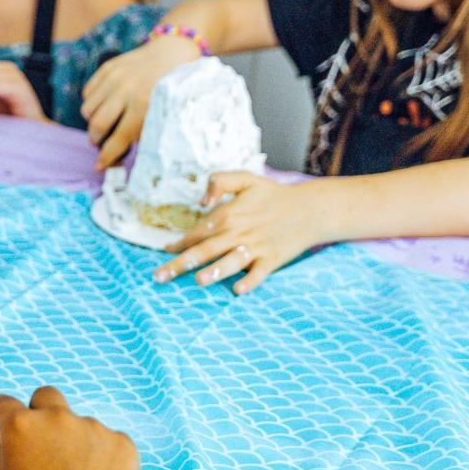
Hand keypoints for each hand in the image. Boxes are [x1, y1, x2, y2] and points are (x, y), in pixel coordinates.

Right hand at [0, 386, 137, 469]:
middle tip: (41, 448)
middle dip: (40, 413)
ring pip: (78, 425)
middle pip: (46, 397)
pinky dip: (101, 458)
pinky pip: (107, 442)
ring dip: (73, 442)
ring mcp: (94, 429)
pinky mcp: (122, 445)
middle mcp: (57, 419)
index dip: (0, 414)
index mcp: (20, 426)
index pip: (3, 402)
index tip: (3, 424)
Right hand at [81, 36, 200, 170]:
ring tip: (103, 123)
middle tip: (100, 142)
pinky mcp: (108, 67)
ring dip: (92, 121)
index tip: (99, 166)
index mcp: (144, 106)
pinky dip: (92, 102)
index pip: (118, 139)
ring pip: (87, 110)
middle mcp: (126, 91)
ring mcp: (115, 77)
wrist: (174, 52)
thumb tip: (123, 156)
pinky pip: (87, 92)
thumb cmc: (172, 90)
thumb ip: (144, 133)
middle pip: (96, 125)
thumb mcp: (165, 113)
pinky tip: (105, 104)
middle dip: (95, 139)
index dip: (106, 157)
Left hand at [152, 172, 326, 295]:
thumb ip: (220, 181)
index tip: (165, 251)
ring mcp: (256, 248)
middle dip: (180, 264)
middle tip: (158, 277)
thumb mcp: (246, 179)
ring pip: (231, 262)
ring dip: (215, 272)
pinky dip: (249, 282)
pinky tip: (237, 290)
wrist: (310, 209)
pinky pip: (259, 274)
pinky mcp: (272, 260)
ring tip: (198, 281)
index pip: (197, 232)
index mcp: (229, 214)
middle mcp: (239, 232)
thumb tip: (201, 201)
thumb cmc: (273, 195)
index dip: (178, 243)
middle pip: (205, 250)